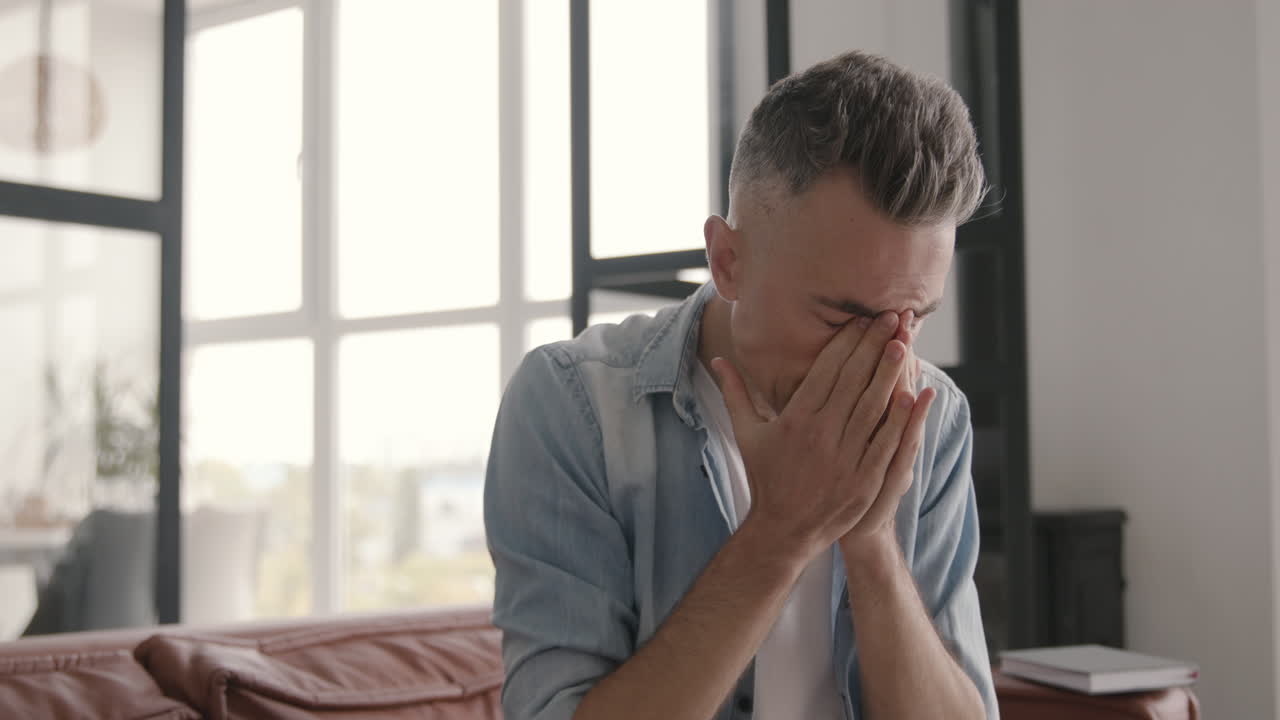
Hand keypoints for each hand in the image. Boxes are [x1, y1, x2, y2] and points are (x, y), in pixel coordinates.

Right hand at [712, 312, 935, 564]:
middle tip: (891, 318)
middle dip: (873, 346)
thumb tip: (717, 359)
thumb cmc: (765, 477)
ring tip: (904, 342)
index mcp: (794, 419)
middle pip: (852, 381)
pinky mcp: (864, 479)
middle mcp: (820, 434)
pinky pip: (885, 441)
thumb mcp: (746, 433)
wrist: (783, 529)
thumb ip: (734, 393)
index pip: (827, 370)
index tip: (863, 320)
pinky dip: (900, 418)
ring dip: (890, 372)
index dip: (847, 342)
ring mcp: (844, 457)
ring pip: (872, 405)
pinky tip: (913, 393)